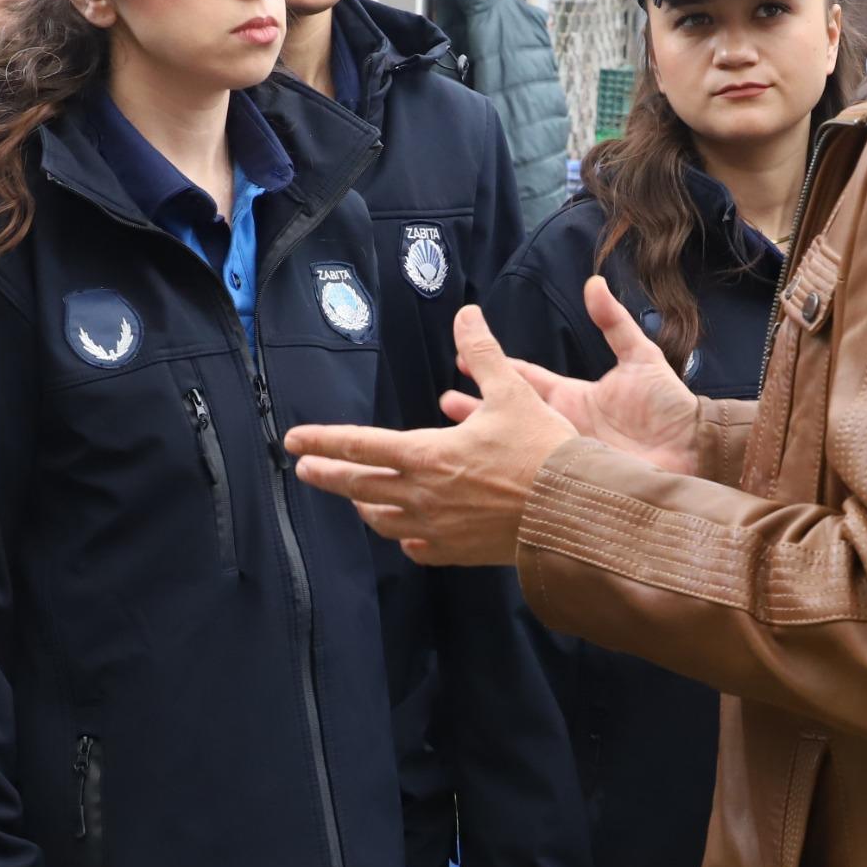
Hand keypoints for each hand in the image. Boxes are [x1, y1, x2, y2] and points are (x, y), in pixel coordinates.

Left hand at [287, 305, 577, 566]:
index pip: (358, 445)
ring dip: (364, 505)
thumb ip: (483, 353)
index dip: (321, 441)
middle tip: (304, 470)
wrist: (574, 512)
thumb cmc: (543, 451)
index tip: (292, 441)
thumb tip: (466, 314)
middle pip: (358, 487)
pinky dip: (404, 537)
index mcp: (426, 454)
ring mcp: (436, 529)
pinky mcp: (457, 552)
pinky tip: (405, 533)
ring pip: (383, 521)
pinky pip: (416, 548)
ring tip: (356, 496)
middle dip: (326, 476)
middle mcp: (422, 495)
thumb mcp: (513, 392)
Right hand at [440, 277, 701, 478]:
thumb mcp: (641, 357)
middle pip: (510, 416)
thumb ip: (614, 322)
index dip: (494, 369)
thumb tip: (593, 282)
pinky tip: (486, 479)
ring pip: (515, 448)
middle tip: (444, 407)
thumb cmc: (671, 407)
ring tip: (454, 440)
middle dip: (477, 411)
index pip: (524, 380)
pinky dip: (511, 476)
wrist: (695, 453)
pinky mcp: (571, 482)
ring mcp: (564, 456)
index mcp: (573, 398)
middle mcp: (562, 427)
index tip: (462, 359)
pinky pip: (536, 479)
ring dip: (485, 442)